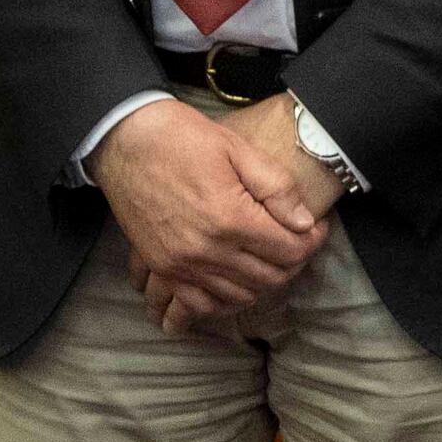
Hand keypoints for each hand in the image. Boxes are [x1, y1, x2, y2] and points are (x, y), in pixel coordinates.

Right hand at [94, 97, 321, 336]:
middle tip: (296, 241)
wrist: (124, 139)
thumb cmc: (182, 137)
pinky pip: (201, 304)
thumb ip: (277, 188)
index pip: (290, 250)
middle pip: (270, 277)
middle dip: (292, 262)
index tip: (316, 228)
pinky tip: (234, 282)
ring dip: (262, 281)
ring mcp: (182, 264)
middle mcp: (207, 250)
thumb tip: (305, 223)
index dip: (312, 241)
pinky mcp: (163, 267)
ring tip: (269, 257)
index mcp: (231, 218)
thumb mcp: (238, 149)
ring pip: (240, 295)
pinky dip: (223, 300)